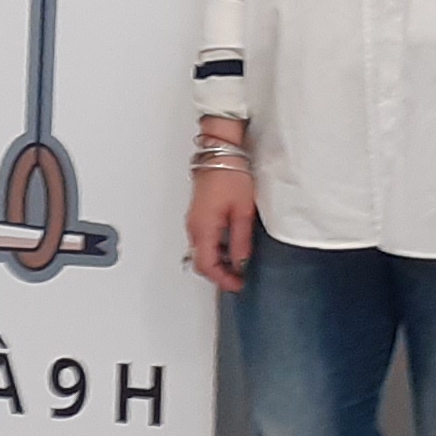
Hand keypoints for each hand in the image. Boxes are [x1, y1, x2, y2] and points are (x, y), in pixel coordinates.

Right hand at [186, 117, 254, 290]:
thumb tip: (240, 263)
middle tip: (239, 277)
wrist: (221, 151)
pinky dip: (215, 249)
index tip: (238, 284)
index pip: (207, 266)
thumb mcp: (242, 212)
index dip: (223, 279)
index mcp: (203, 228)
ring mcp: (193, 220)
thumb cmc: (231, 175)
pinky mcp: (198, 214)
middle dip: (219, 274)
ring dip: (217, 261)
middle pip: (201, 261)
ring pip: (201, 251)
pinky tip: (231, 245)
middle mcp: (193, 226)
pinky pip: (202, 239)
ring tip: (239, 262)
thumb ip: (240, 241)